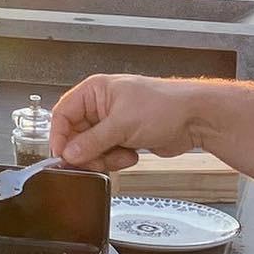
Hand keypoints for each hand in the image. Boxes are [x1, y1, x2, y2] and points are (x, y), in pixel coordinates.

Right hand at [50, 74, 208, 172]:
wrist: (194, 119)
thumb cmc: (164, 106)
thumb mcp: (122, 124)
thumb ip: (92, 141)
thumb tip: (69, 153)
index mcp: (94, 91)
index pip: (63, 114)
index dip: (59, 136)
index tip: (62, 156)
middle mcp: (100, 106)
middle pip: (75, 135)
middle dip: (86, 152)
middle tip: (96, 161)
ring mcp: (112, 123)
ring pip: (90, 149)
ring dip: (104, 158)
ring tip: (123, 154)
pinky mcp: (122, 138)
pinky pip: (106, 155)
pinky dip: (116, 159)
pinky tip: (132, 154)